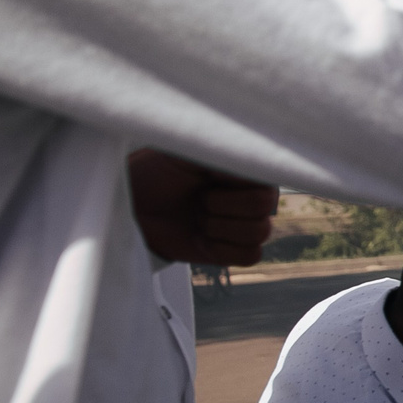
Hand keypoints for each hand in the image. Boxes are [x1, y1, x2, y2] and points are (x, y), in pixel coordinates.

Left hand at [127, 149, 279, 265]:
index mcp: (247, 167)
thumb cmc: (157, 173)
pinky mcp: (238, 250)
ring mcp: (248, 224)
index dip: (232, 181)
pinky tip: (200, 238)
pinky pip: (250, 256)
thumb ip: (215, 146)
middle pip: (262, 206)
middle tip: (198, 199)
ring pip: (259, 232)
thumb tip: (243, 153)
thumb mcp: (181, 150)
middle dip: (220, 205)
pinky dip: (221, 249)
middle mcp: (255, 194)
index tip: (207, 176)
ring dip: (217, 226)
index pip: (265, 174)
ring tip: (197, 218)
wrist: (137, 208)